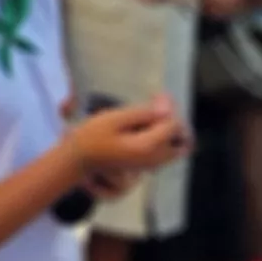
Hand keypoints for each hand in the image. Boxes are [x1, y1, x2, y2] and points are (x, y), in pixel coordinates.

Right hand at [59, 96, 184, 182]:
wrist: (78, 160)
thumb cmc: (91, 137)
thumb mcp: (114, 118)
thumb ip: (142, 113)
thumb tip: (166, 109)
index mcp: (148, 145)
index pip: (173, 124)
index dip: (169, 106)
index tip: (156, 93)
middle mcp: (155, 158)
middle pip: (183, 141)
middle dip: (177, 123)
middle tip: (161, 107)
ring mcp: (151, 165)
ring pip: (177, 150)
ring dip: (171, 132)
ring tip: (154, 116)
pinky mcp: (145, 167)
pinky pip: (167, 154)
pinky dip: (165, 140)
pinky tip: (147, 128)